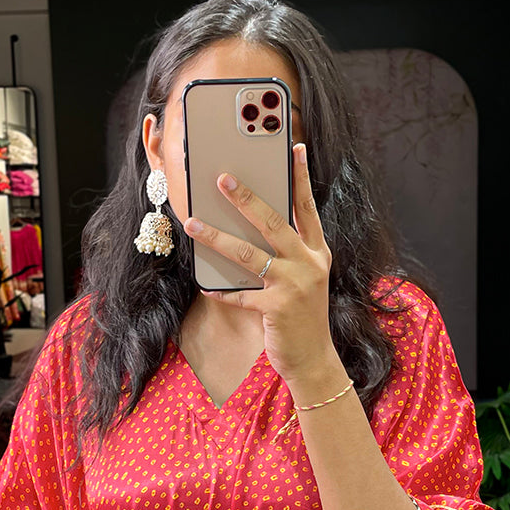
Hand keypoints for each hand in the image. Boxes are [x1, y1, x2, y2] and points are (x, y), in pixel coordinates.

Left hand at [183, 142, 335, 382]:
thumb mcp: (302, 280)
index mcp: (316, 252)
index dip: (300, 178)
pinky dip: (221, 291)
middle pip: (272, 221)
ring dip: (216, 237)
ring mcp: (293, 284)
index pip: (307, 207)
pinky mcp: (276, 307)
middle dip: (245, 197)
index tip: (295, 149)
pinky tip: (206, 286)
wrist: (313, 360)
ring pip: (247, 253)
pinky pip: (239, 293)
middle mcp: (308, 263)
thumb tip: (248, 229)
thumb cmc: (302, 316)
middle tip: (222, 178)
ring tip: (193, 222)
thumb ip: (285, 254)